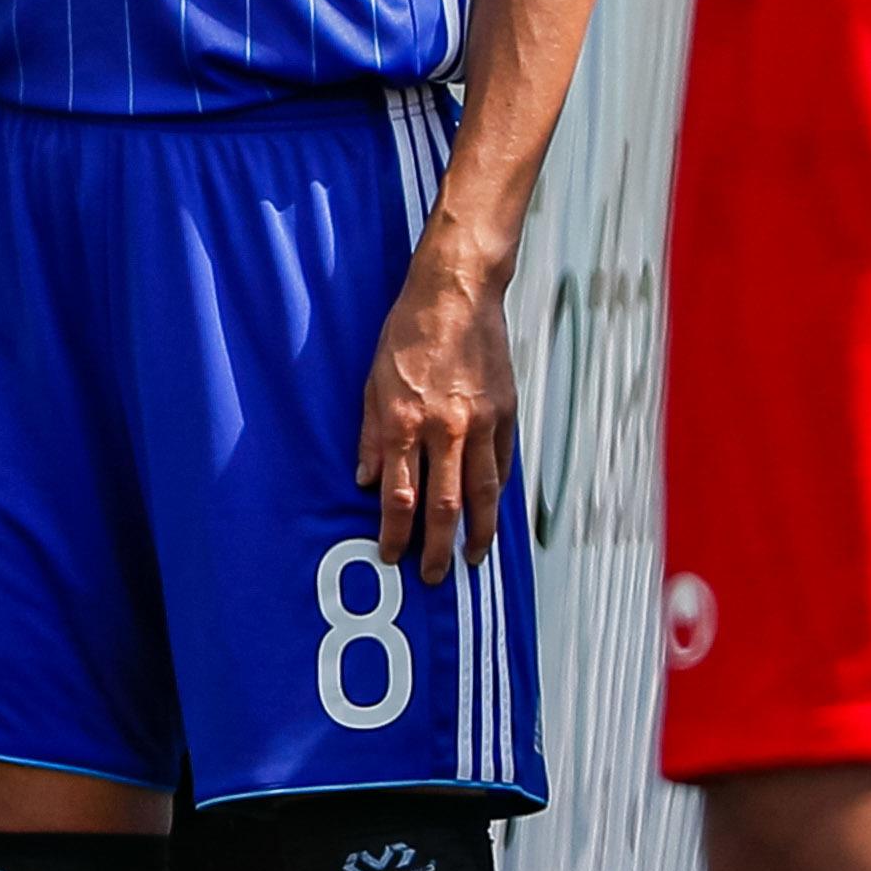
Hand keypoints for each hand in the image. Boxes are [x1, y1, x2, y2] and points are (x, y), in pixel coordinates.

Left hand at [358, 238, 518, 580]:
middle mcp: (445, 428)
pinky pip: (502, 466)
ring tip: (471, 559)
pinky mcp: (505, 413)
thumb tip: (364, 482)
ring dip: (477, 533)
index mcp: (405, 422)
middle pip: (444, 506)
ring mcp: (480, 423)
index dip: (395, 532)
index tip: (391, 554)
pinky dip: (497, 497)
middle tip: (435, 577)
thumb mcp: (372, 381)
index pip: (399, 495)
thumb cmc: (408, 333)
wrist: (457, 294)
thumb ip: (370, 435)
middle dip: (437, 548)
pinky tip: (491, 516)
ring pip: (482, 494)